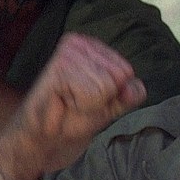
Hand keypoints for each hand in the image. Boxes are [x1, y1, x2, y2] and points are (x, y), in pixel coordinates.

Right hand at [0, 32, 146, 179]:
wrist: (45, 137)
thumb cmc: (74, 117)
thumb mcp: (112, 104)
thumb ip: (129, 94)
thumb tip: (133, 87)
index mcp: (94, 47)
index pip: (127, 71)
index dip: (113, 94)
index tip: (90, 98)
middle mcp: (80, 42)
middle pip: (121, 75)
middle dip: (104, 97)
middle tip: (79, 101)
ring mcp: (69, 52)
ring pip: (109, 84)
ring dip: (92, 102)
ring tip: (71, 101)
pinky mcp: (59, 67)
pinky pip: (95, 92)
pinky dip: (84, 104)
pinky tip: (65, 101)